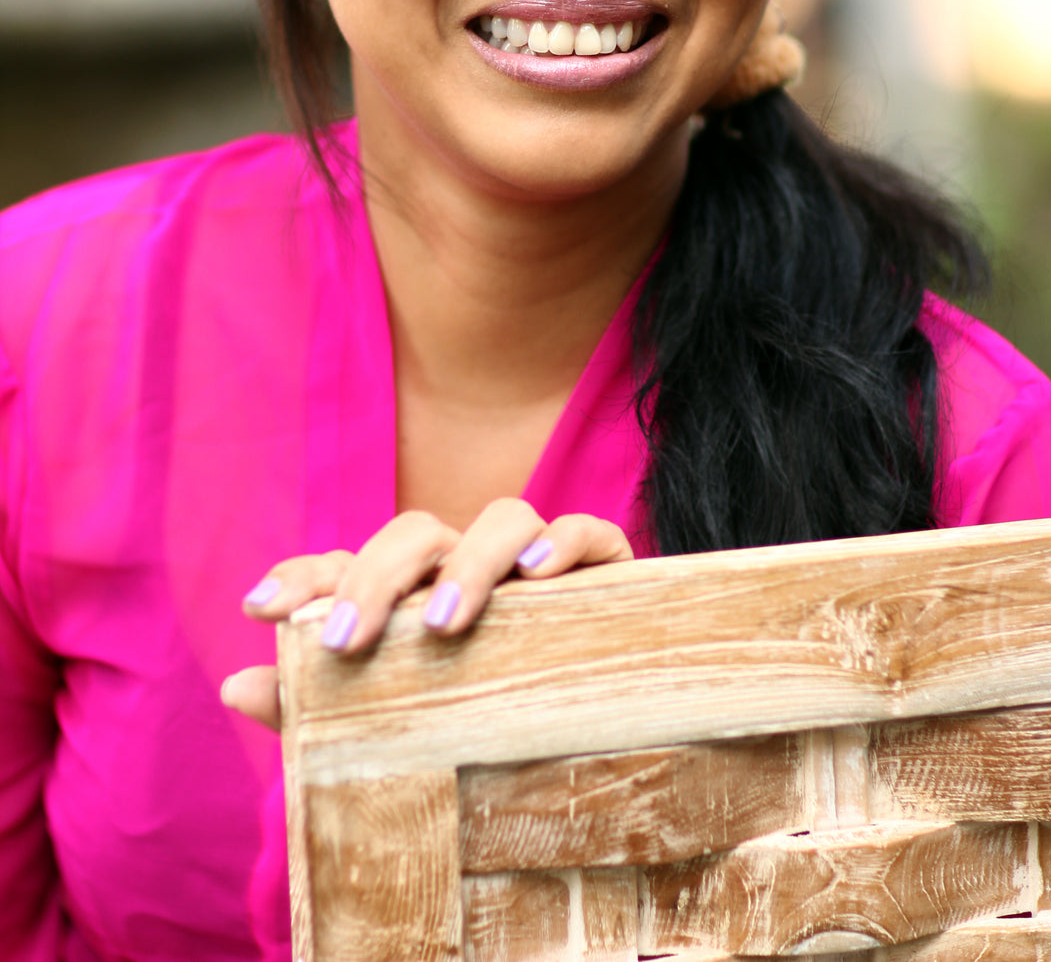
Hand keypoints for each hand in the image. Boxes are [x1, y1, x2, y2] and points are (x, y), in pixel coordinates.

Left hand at [221, 499, 632, 731]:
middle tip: (347, 641)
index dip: (302, 576)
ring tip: (442, 624)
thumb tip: (235, 685)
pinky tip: (540, 577)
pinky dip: (565, 541)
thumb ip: (320, 710)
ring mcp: (535, 567)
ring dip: (468, 563)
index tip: (256, 609)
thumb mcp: (395, 732)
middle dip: (376, 577)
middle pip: (417, 532)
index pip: (349, 565)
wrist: (599, 743)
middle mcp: (468, 568)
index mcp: (414, 598)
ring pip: (502, 518)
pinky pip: (590, 532)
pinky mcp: (604, 573)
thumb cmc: (479, 734)